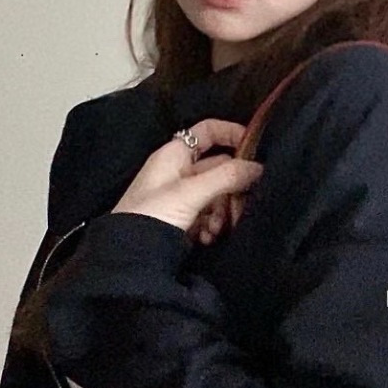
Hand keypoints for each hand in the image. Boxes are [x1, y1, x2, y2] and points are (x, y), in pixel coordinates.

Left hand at [110, 118, 262, 239]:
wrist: (129, 255)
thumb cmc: (152, 214)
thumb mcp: (190, 192)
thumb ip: (226, 177)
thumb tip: (259, 168)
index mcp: (174, 154)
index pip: (208, 131)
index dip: (231, 134)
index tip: (254, 150)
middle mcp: (178, 171)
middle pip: (218, 168)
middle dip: (232, 188)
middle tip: (242, 206)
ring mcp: (180, 196)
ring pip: (216, 194)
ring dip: (222, 212)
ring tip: (216, 229)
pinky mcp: (182, 219)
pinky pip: (208, 215)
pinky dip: (212, 225)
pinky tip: (207, 238)